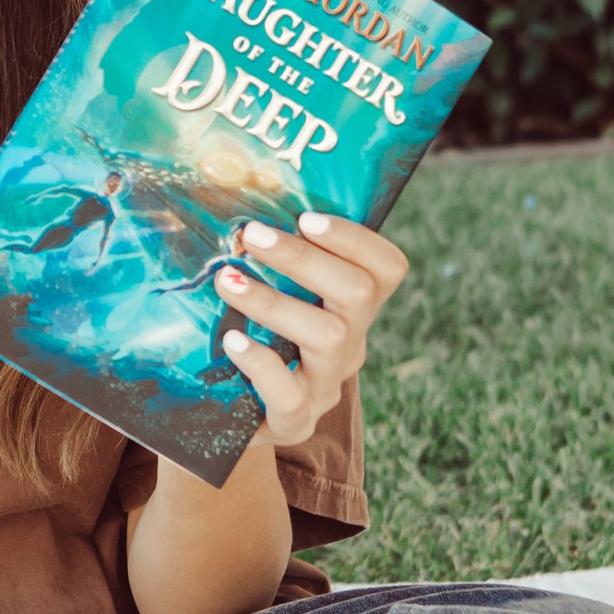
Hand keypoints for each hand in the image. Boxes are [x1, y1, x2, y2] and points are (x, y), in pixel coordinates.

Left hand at [213, 211, 407, 450]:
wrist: (230, 415)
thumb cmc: (251, 337)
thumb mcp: (270, 296)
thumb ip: (270, 259)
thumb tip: (232, 192)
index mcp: (353, 307)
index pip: (386, 267)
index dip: (355, 238)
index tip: (307, 217)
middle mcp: (350, 343)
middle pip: (358, 293)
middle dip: (303, 258)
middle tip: (253, 235)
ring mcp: (326, 384)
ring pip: (327, 336)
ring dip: (273, 301)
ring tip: (227, 281)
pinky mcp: (296, 421)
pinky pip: (290, 393)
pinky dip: (261, 362)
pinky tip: (232, 340)